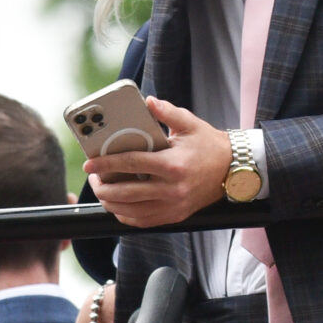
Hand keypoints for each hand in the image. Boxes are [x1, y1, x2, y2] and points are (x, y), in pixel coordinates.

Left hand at [86, 96, 231, 227]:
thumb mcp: (190, 124)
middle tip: (93, 177)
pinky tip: (118, 204)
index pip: (131, 164)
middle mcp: (171, 188)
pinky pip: (140, 221)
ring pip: (128, 210)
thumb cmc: (209, 146)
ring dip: (109, 201)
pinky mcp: (173, 216)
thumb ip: (167, 112)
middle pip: (124, 193)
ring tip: (103, 189)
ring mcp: (172, 205)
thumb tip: (148, 101)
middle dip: (101, 186)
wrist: (233, 170)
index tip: (90, 163)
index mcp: (173, 164)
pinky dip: (124, 214)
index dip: (106, 164)